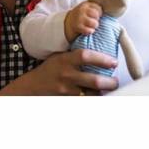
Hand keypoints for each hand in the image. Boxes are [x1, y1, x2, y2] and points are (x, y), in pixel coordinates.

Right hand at [0, 48, 117, 95]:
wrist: (33, 86)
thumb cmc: (49, 69)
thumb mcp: (60, 57)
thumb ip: (75, 55)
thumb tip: (97, 48)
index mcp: (65, 60)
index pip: (85, 56)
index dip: (102, 59)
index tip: (114, 61)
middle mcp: (66, 75)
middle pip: (93, 80)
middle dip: (109, 82)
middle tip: (116, 81)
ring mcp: (66, 89)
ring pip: (91, 94)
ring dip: (103, 93)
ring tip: (110, 90)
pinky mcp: (67, 100)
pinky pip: (84, 100)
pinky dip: (93, 98)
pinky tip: (99, 97)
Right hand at [64, 1, 102, 41]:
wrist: (68, 22)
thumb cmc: (81, 16)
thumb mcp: (86, 9)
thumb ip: (94, 9)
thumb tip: (110, 10)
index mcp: (85, 4)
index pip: (98, 8)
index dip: (100, 13)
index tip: (97, 16)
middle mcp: (82, 10)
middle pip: (97, 15)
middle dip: (97, 20)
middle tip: (93, 21)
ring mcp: (79, 18)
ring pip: (94, 23)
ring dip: (94, 26)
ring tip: (91, 26)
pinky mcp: (77, 26)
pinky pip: (89, 30)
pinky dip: (90, 31)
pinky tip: (87, 30)